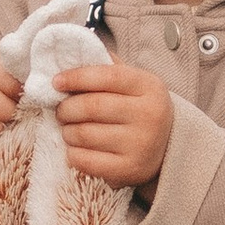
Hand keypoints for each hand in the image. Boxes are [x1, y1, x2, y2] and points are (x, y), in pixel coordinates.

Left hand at [53, 61, 173, 190]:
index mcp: (149, 87)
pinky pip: (85, 160)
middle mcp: (149, 115)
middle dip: (66, 108)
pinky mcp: (129, 169)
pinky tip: (76, 149)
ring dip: (67, 131)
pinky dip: (72, 154)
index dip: (76, 77)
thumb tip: (69, 54)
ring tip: (69, 129)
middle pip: (92, 106)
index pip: (107, 76)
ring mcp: (140, 144)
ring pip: (84, 134)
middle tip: (61, 111)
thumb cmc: (139, 108)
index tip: (56, 82)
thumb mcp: (134, 83)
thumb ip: (106, 68)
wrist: (168, 147)